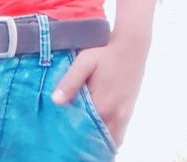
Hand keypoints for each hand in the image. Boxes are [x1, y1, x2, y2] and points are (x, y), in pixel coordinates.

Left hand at [51, 31, 150, 147]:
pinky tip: (95, 131)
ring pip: (109, 139)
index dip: (70, 131)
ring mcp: (123, 116)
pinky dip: (107, 137)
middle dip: (82, 139)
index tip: (60, 131)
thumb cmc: (105, 52)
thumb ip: (70, 81)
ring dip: (96, 138)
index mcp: (101, 105)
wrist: (131, 46)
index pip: (82, 129)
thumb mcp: (84, 61)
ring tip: (80, 133)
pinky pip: (118, 135)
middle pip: (96, 138)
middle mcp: (114, 115)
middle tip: (68, 134)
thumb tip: (55, 100)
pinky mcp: (128, 113)